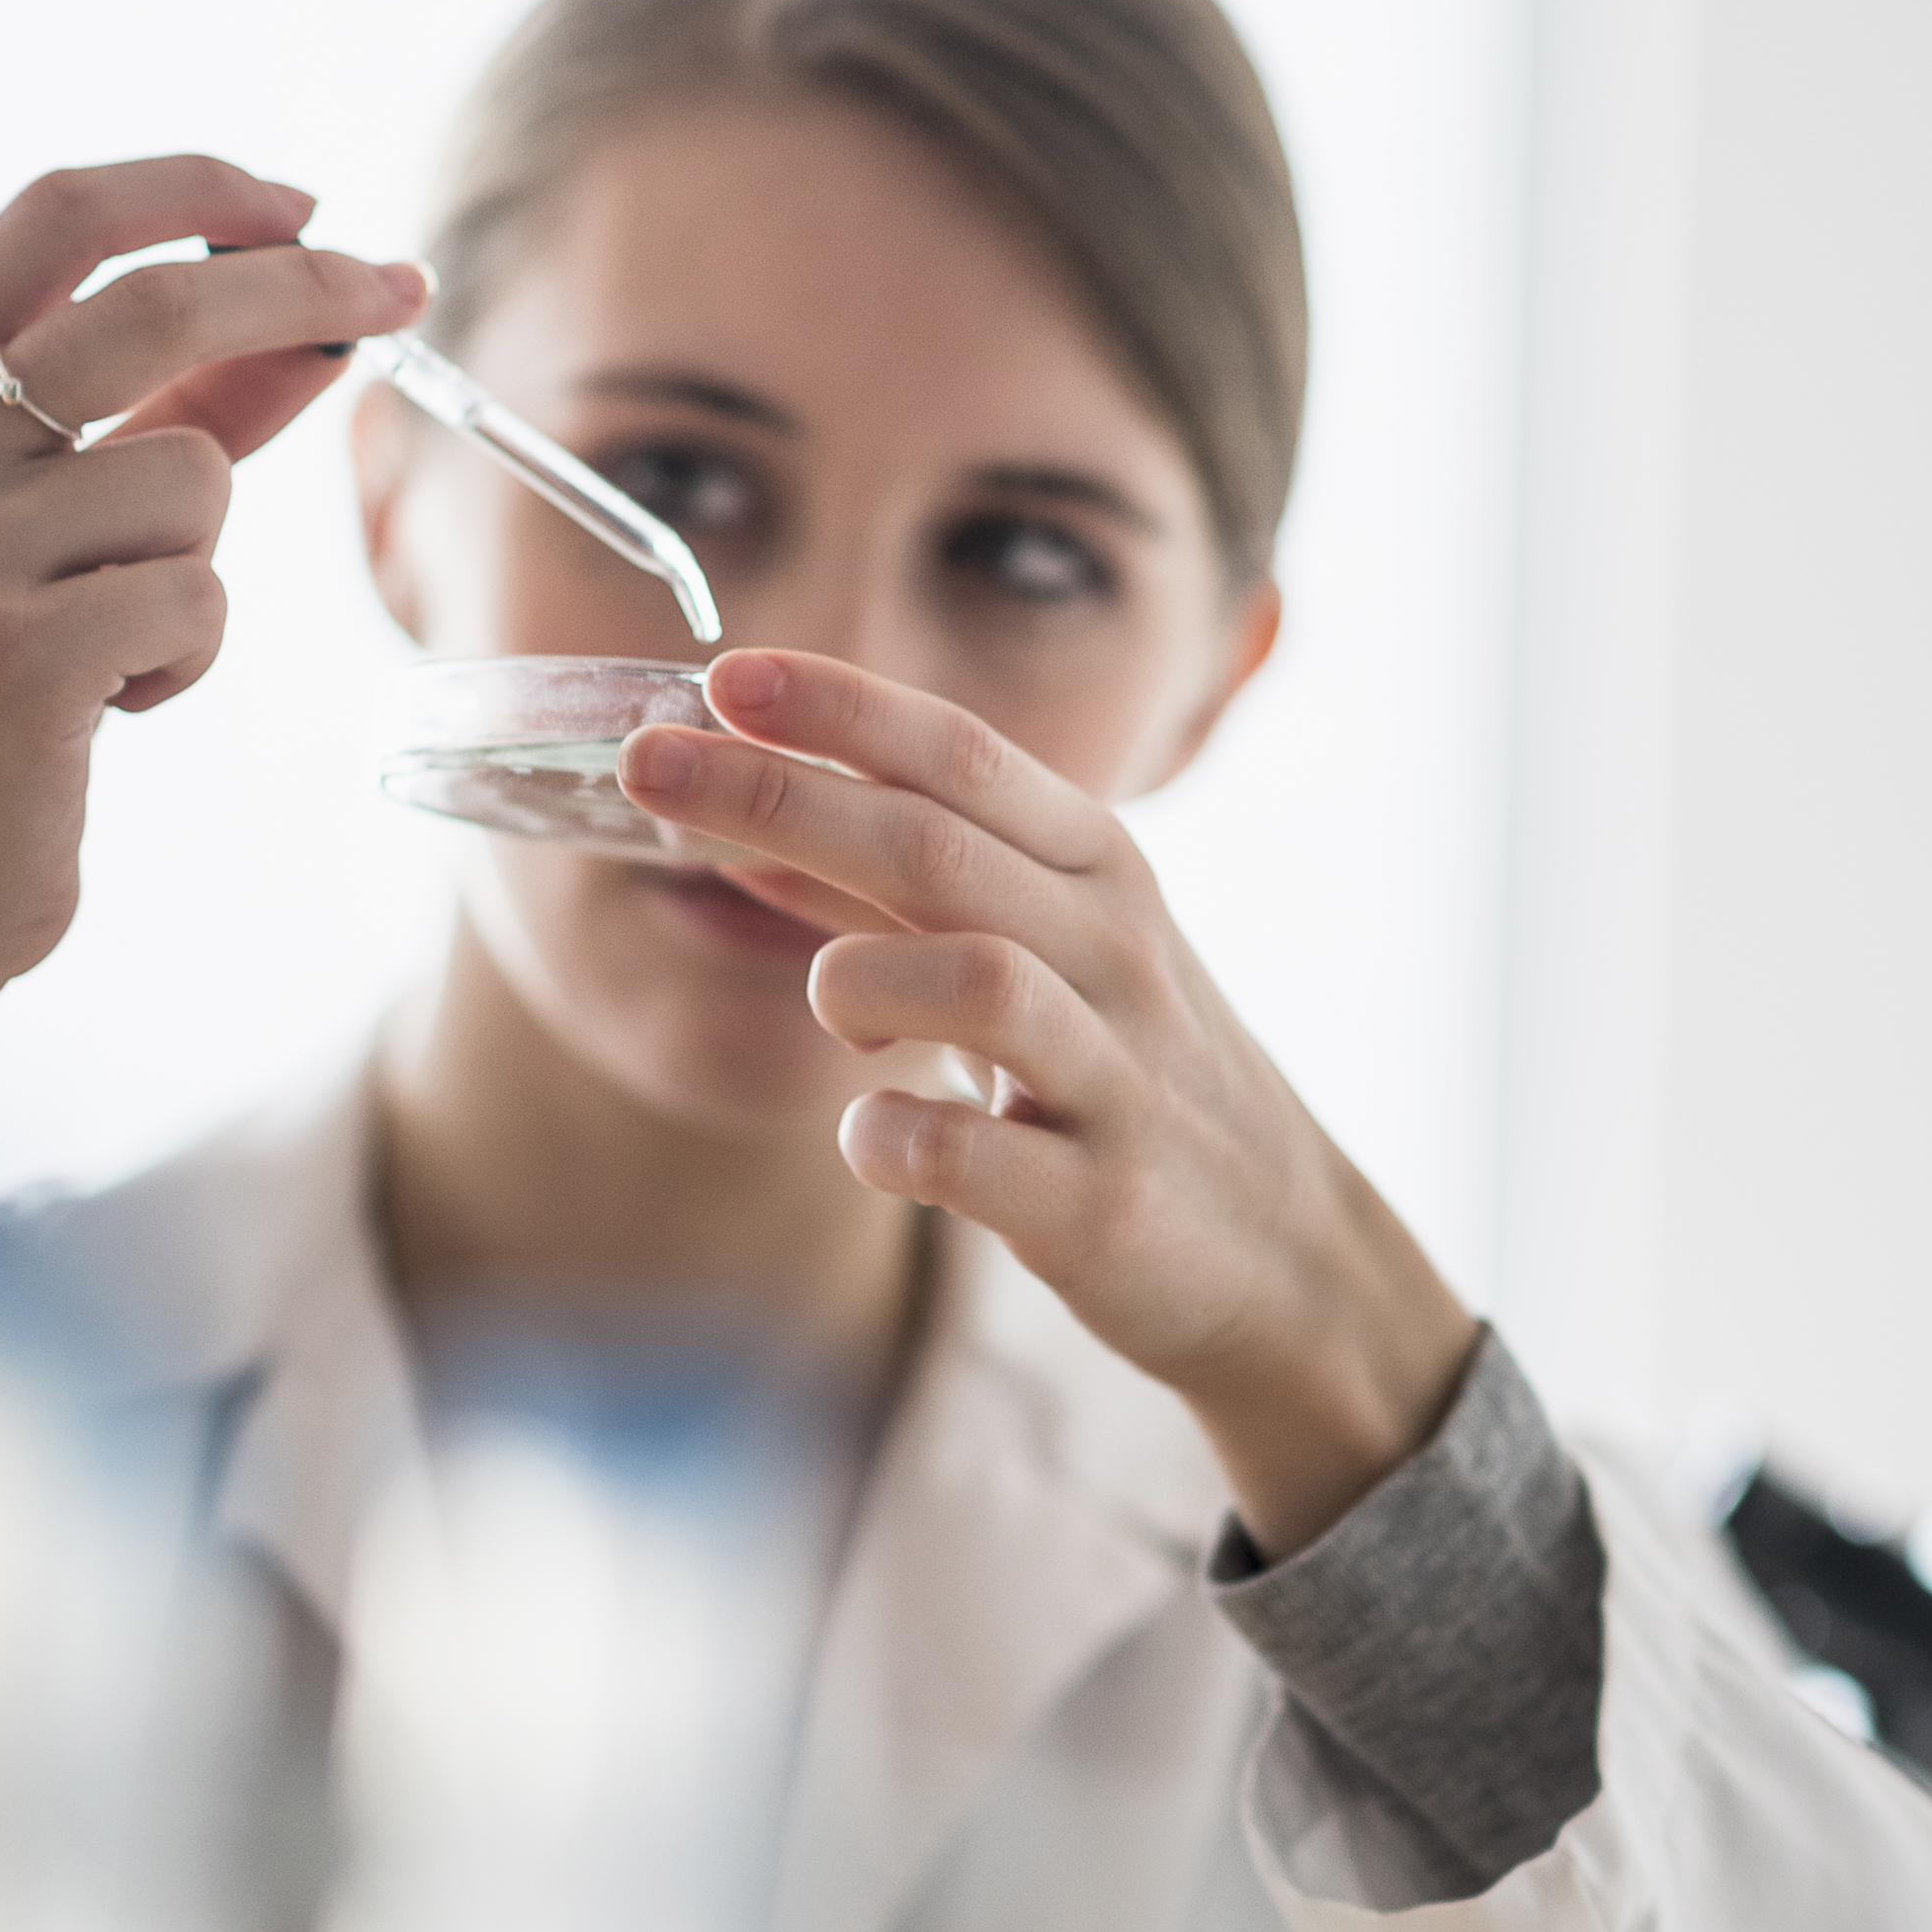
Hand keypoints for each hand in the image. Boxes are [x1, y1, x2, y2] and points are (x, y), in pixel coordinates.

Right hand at [0, 158, 426, 1192]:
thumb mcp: (45, 524)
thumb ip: (169, 413)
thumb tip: (317, 317)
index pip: (55, 215)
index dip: (197, 189)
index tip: (310, 205)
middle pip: (150, 301)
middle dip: (301, 289)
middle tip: (402, 296)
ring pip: (196, 477)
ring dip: (203, 561)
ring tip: (120, 641)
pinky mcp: (9, 653)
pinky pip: (199, 598)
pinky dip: (190, 655)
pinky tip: (108, 708)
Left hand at [618, 648, 1480, 1556]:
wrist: (1288, 1258)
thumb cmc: (1138, 1086)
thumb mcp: (1047, 962)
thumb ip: (904, 899)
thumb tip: (747, 833)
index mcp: (1102, 875)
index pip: (962, 754)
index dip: (837, 706)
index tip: (720, 673)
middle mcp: (1117, 954)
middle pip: (933, 844)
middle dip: (776, 793)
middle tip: (643, 766)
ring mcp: (1116, 1078)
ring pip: (973, 977)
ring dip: (857, 980)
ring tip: (842, 1017)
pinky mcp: (1099, 1202)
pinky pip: (960, 1154)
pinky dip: (884, 1138)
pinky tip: (874, 1138)